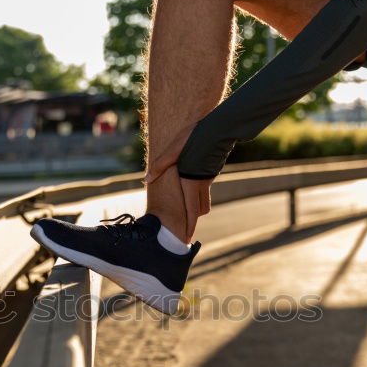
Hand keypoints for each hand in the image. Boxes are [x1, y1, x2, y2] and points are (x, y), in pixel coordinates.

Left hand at [144, 123, 211, 240]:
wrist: (220, 128)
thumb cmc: (195, 138)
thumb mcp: (173, 150)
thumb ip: (160, 166)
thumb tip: (146, 180)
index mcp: (191, 183)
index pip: (191, 212)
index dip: (189, 227)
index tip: (186, 238)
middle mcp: (202, 184)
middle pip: (199, 209)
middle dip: (193, 220)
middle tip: (186, 228)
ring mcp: (209, 177)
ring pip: (205, 199)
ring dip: (197, 207)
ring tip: (188, 211)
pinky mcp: (212, 170)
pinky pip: (206, 187)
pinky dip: (200, 192)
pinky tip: (193, 184)